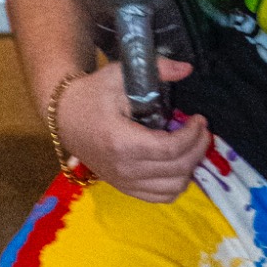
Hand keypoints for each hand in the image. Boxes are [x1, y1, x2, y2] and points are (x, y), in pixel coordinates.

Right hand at [54, 58, 210, 202]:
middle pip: (176, 170)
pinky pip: (159, 197)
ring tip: (192, 146)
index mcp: (122, 142)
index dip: (193, 136)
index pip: (170, 149)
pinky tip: (179, 164)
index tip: (200, 120)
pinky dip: (176, 184)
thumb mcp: (118, 76)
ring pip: (172, 188)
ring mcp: (123, 181)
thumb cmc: (91, 95)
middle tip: (203, 131)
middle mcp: (124, 168)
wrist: (63, 117)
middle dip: (197, 149)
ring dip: (190, 168)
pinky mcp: (124, 187)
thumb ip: (156, 70)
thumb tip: (186, 69)